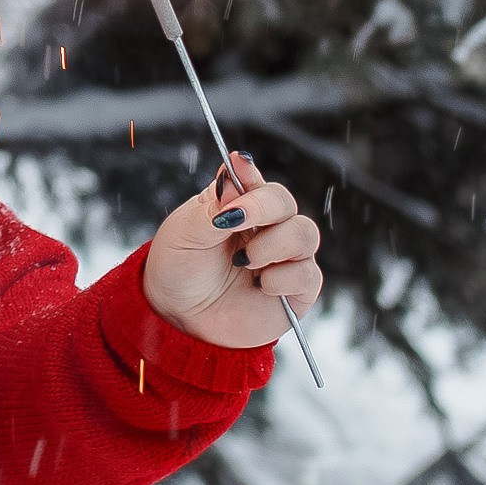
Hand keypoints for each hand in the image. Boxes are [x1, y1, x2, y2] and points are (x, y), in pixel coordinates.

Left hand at [142, 150, 322, 349]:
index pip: (255, 181)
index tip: (239, 166)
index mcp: (237, 207)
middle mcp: (265, 228)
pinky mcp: (295, 291)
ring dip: (274, 245)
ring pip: (305, 234)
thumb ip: (215, 205)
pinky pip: (308, 274)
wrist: (177, 319)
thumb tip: (238, 164)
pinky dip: (283, 278)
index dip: (250, 174)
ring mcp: (282, 258)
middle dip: (264, 208)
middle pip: (286, 202)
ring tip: (243, 262)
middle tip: (233, 221)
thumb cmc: (178, 270)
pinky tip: (260, 286)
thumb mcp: (184, 233)